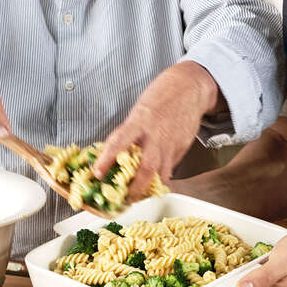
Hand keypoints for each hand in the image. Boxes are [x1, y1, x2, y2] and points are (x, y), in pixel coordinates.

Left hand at [93, 61, 222, 199]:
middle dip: (135, 189)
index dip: (106, 159)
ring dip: (148, 190)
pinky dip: (159, 180)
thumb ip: (129, 133)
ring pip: (160, 176)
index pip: (119, 142)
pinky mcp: (180, 150)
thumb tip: (114, 155)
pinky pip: (168, 170)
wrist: (189, 88)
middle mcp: (156, 136)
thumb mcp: (138, 111)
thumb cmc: (159, 98)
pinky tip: (152, 183)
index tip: (97, 173)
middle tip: (125, 199)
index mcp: (139, 121)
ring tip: (137, 196)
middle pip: (146, 169)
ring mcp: (170, 145)